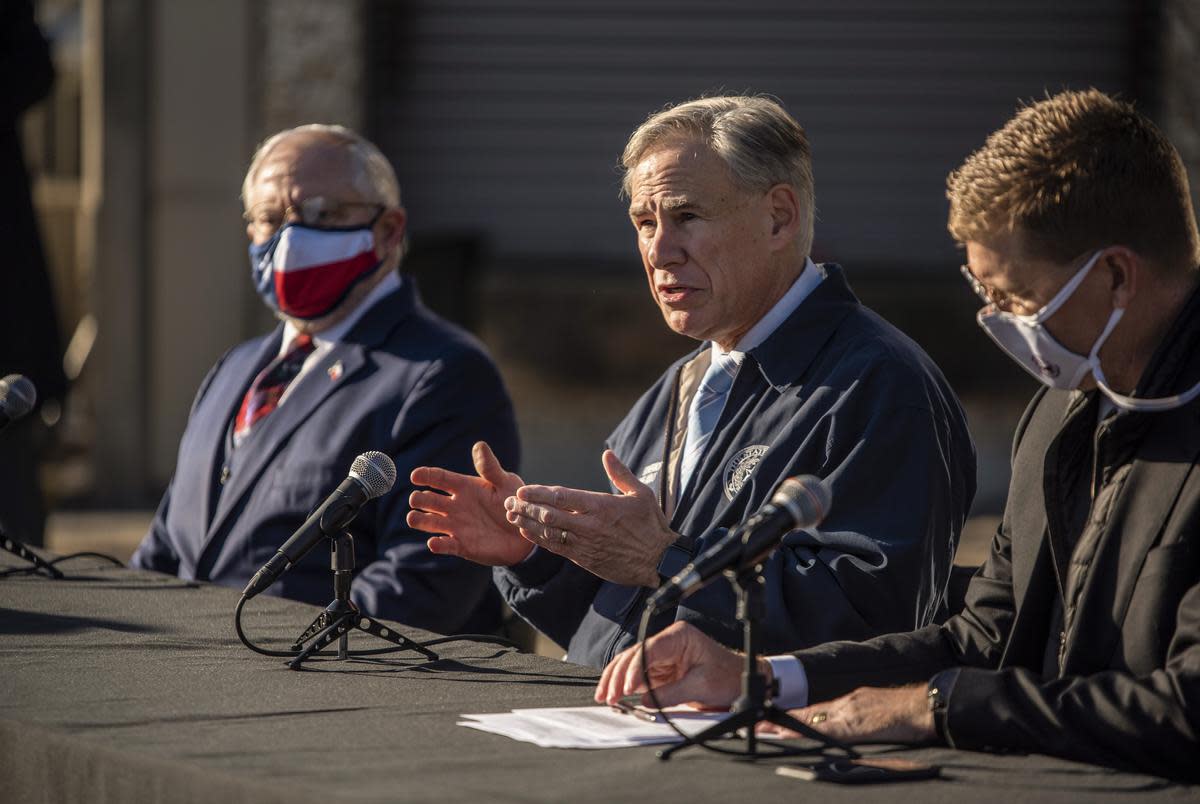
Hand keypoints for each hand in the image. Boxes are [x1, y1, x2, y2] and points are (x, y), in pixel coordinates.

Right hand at [407, 441, 533, 565]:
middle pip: (429, 500)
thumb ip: (490, 467)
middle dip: (419, 499)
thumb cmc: (515, 502)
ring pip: (430, 522)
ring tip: (413, 518)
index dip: (426, 475)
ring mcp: (456, 526)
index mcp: (464, 487)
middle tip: (417, 499)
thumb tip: (479, 445)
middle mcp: (455, 506)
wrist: (527, 532)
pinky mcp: (462, 546)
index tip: (414, 475)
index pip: (440, 478)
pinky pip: (445, 545)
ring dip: (420, 520)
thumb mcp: (505, 483)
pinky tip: (434, 543)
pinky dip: (438, 545)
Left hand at [502, 450, 675, 586]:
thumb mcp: (642, 494)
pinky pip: (556, 548)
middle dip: (526, 508)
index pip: (562, 497)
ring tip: (512, 516)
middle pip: (550, 514)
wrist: (658, 561)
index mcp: (601, 506)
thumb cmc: (651, 525)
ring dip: (528, 524)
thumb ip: (621, 473)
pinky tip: (527, 532)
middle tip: (509, 502)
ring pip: (549, 533)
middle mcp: (589, 525)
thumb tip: (607, 454)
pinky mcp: (584, 559)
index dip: (539, 494)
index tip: (522, 490)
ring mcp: (585, 544)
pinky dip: (539, 539)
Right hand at [594, 621, 745, 709]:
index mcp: (679, 636)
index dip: (634, 669)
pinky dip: (625, 686)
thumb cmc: (728, 677)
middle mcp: (667, 642)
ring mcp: (663, 656)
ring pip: (631, 665)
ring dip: (617, 681)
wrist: (741, 682)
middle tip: (608, 695)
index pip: (649, 650)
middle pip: (634, 655)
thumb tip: (646, 701)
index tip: (626, 688)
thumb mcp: (701, 686)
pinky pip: (638, 677)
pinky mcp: (661, 670)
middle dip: (618, 675)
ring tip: (606, 697)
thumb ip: (671, 693)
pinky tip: (615, 695)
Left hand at [760, 684, 934, 743]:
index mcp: (849, 703)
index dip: (791, 715)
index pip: (814, 709)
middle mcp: (845, 704)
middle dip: (781, 719)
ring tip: (765, 729)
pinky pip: (824, 730)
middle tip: (758, 723)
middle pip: (807, 712)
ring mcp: (848, 713)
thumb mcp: (874, 711)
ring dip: (786, 726)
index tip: (771, 718)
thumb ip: (857, 718)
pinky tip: (793, 737)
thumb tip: (845, 730)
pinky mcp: (855, 725)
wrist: (922, 706)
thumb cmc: (904, 713)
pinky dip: (806, 733)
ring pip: (810, 719)